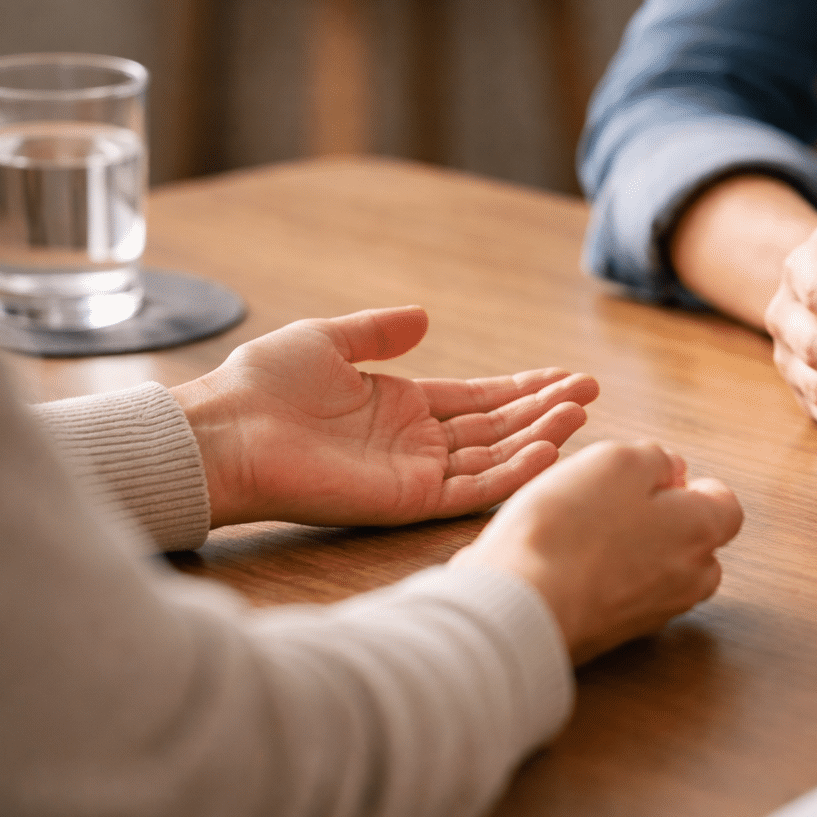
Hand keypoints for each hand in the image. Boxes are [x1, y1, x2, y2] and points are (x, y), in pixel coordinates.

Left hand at [170, 306, 598, 526]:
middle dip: (545, 408)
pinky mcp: (407, 500)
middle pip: (497, 427)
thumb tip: (424, 316)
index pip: (479, 400)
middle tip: (590, 390)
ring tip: (581, 412)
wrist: (225, 433)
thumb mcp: (327, 341)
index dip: (524, 388)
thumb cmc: (262, 386)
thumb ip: (378, 332)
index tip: (566, 376)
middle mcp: (416, 443)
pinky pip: (472, 489)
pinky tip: (546, 449)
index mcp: (402, 406)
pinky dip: (511, 472)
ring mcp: (415, 474)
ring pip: (494, 457)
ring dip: (539, 436)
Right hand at [453, 441, 742, 664]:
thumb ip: (654, 459)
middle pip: (694, 544)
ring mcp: (653, 613)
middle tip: (615, 502)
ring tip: (582, 530)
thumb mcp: (616, 461)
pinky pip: (622, 598)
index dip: (693, 486)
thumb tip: (671, 470)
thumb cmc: (569, 529)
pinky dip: (604, 578)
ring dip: (631, 550)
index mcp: (700, 533)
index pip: (726, 508)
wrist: (521, 607)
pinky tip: (565, 562)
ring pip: (658, 572)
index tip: (657, 479)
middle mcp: (688, 580)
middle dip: (665, 521)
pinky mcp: (615, 635)